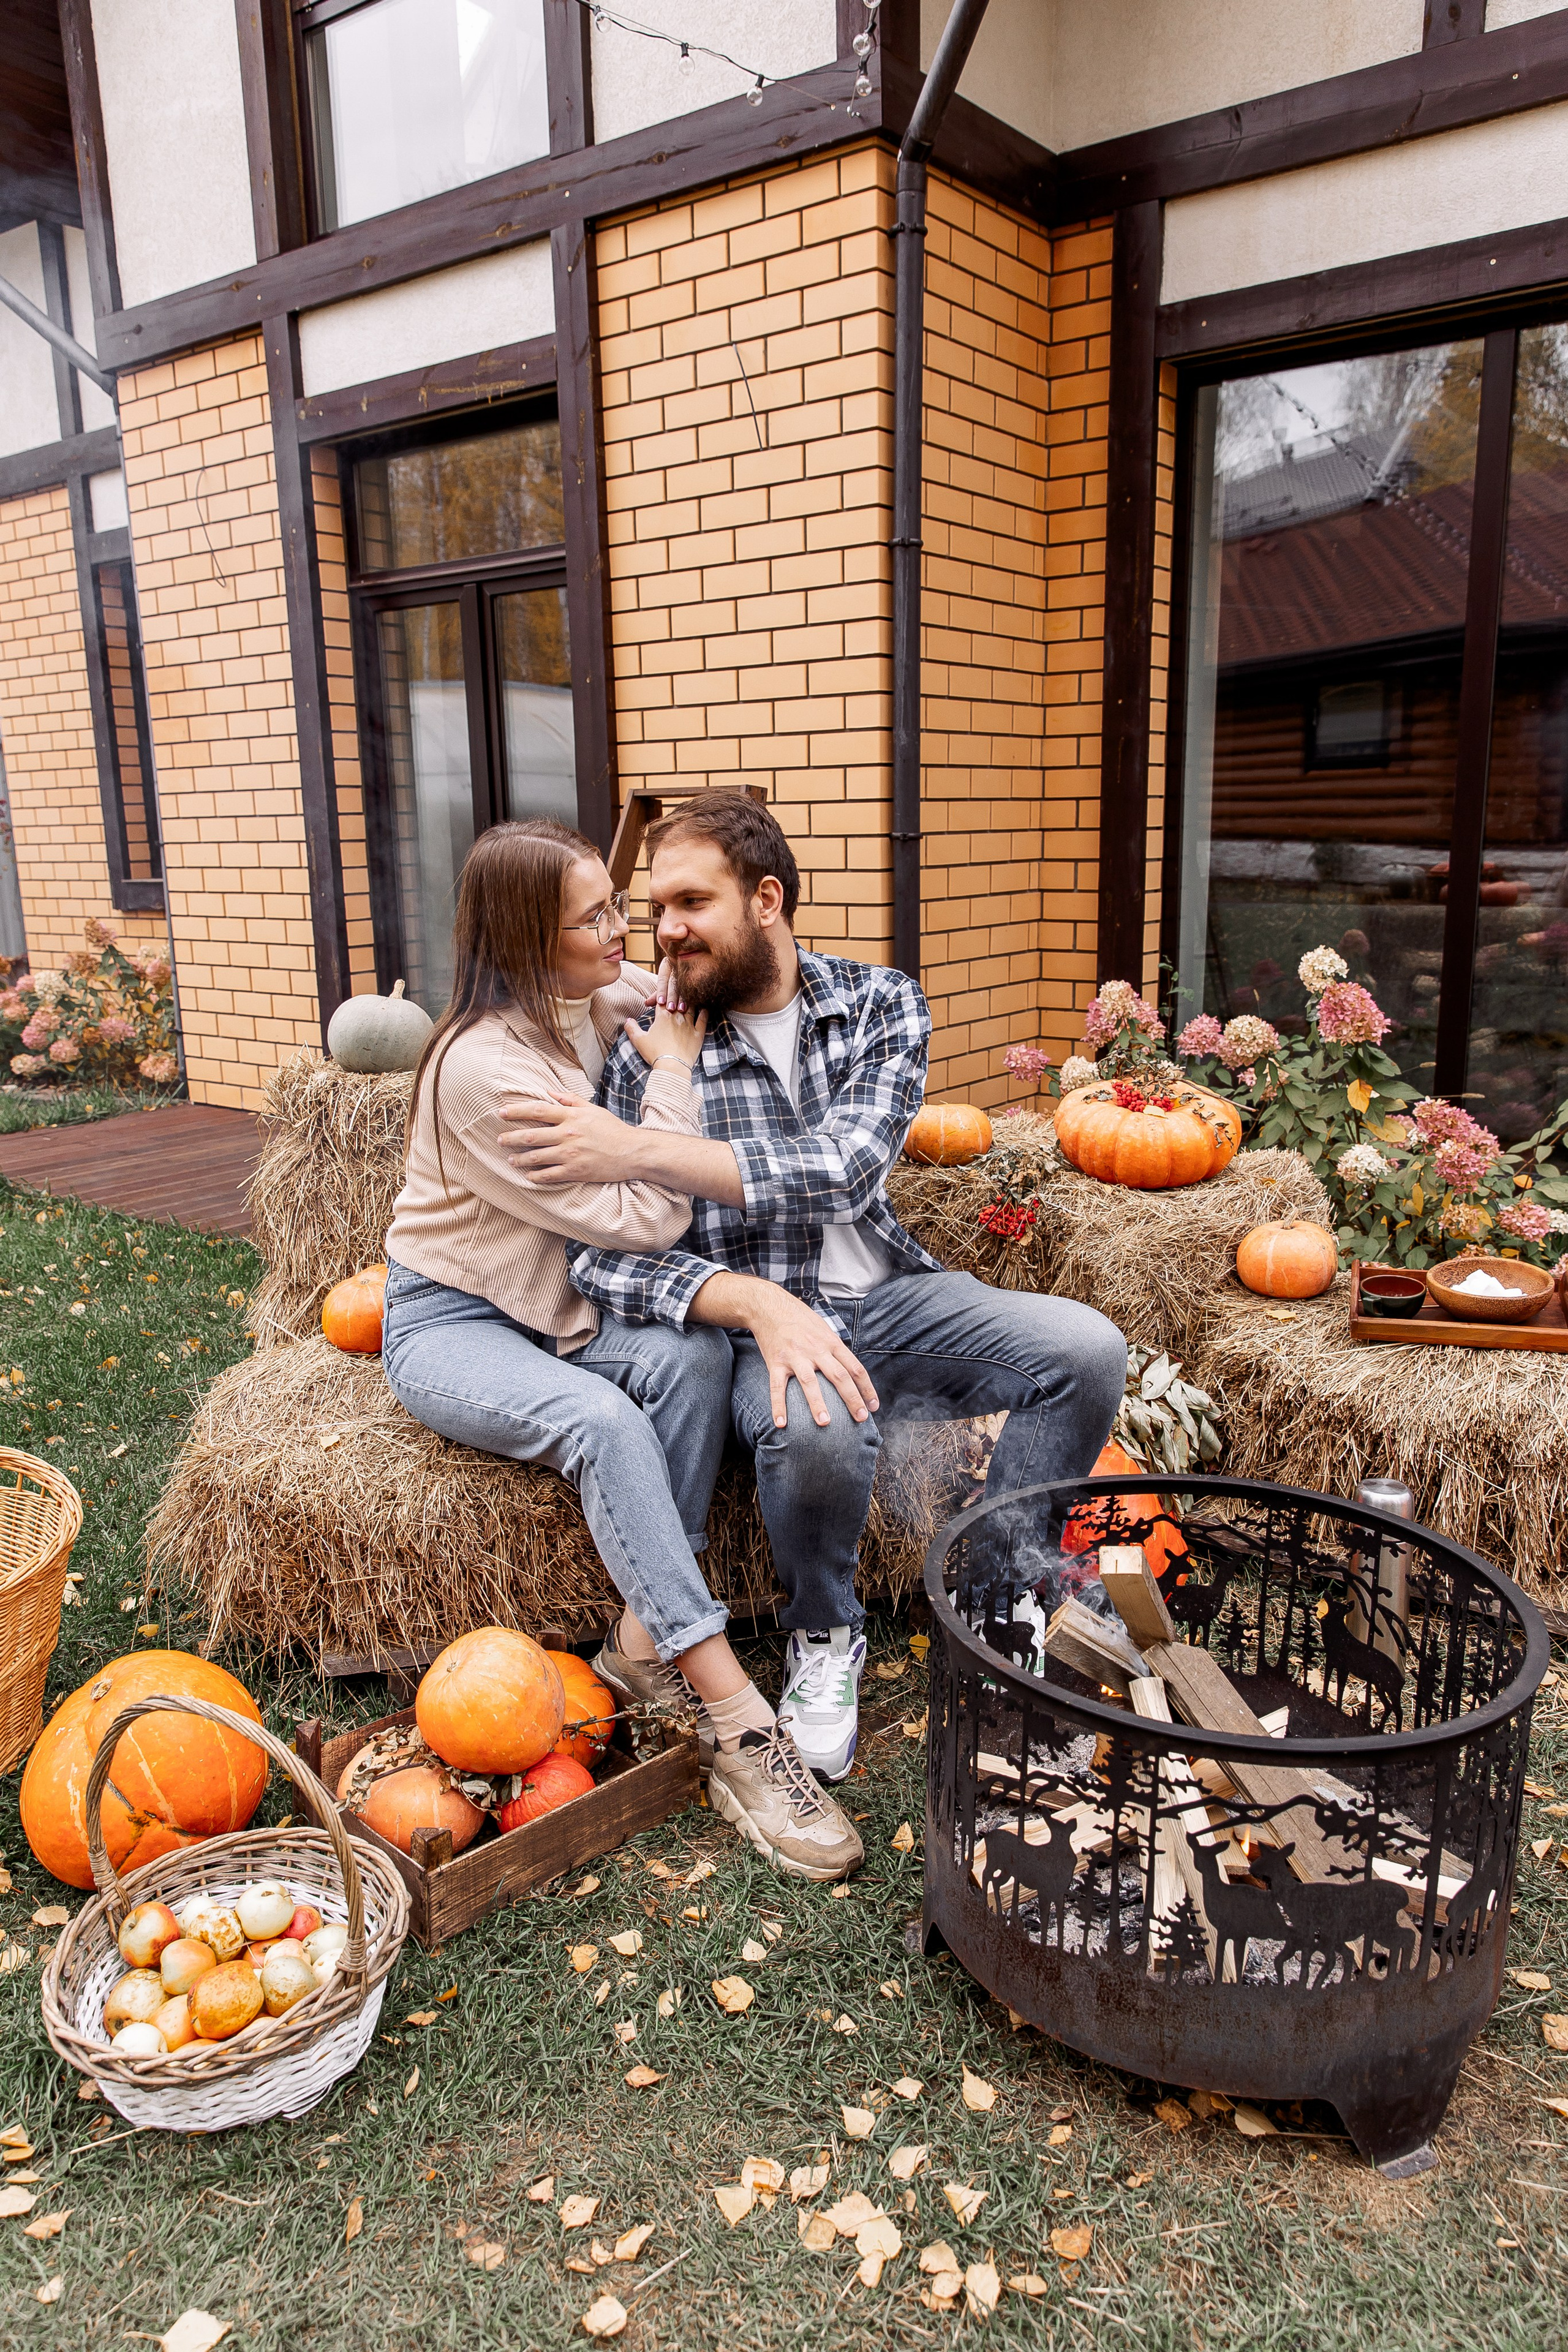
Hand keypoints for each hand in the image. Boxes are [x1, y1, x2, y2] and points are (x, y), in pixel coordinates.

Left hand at [500, 1095, 638, 1184]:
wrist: (632, 1152)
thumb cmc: (613, 1129)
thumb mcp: (593, 1109)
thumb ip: (570, 1100)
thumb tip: (549, 1092)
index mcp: (571, 1117)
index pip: (537, 1111)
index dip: (516, 1111)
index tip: (501, 1113)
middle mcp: (568, 1134)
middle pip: (531, 1135)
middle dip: (510, 1138)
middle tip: (499, 1139)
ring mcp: (570, 1154)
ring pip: (536, 1157)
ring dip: (519, 1159)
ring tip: (510, 1159)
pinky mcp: (575, 1171)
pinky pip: (548, 1175)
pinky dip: (535, 1176)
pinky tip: (528, 1176)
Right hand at [625, 957, 706, 1071]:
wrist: (671, 1066)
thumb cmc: (654, 1053)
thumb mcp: (639, 1040)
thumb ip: (632, 1028)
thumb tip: (627, 1021)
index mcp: (662, 1016)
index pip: (662, 997)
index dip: (662, 987)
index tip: (665, 976)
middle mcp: (677, 1016)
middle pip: (678, 998)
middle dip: (677, 989)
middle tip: (680, 978)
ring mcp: (689, 1024)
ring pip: (691, 1006)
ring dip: (690, 999)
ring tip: (692, 991)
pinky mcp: (698, 1034)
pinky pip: (703, 1019)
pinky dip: (704, 1012)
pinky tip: (705, 1006)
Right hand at [744, 1284, 879, 1430]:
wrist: (769, 1306)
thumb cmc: (799, 1318)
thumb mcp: (824, 1328)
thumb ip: (835, 1348)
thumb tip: (849, 1369)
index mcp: (831, 1342)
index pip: (855, 1368)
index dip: (867, 1388)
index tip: (873, 1406)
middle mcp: (815, 1349)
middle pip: (839, 1376)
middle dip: (852, 1399)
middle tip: (861, 1418)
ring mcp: (795, 1356)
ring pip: (809, 1382)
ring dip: (818, 1404)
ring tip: (826, 1423)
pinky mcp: (776, 1361)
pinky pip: (777, 1386)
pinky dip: (778, 1406)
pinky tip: (781, 1422)